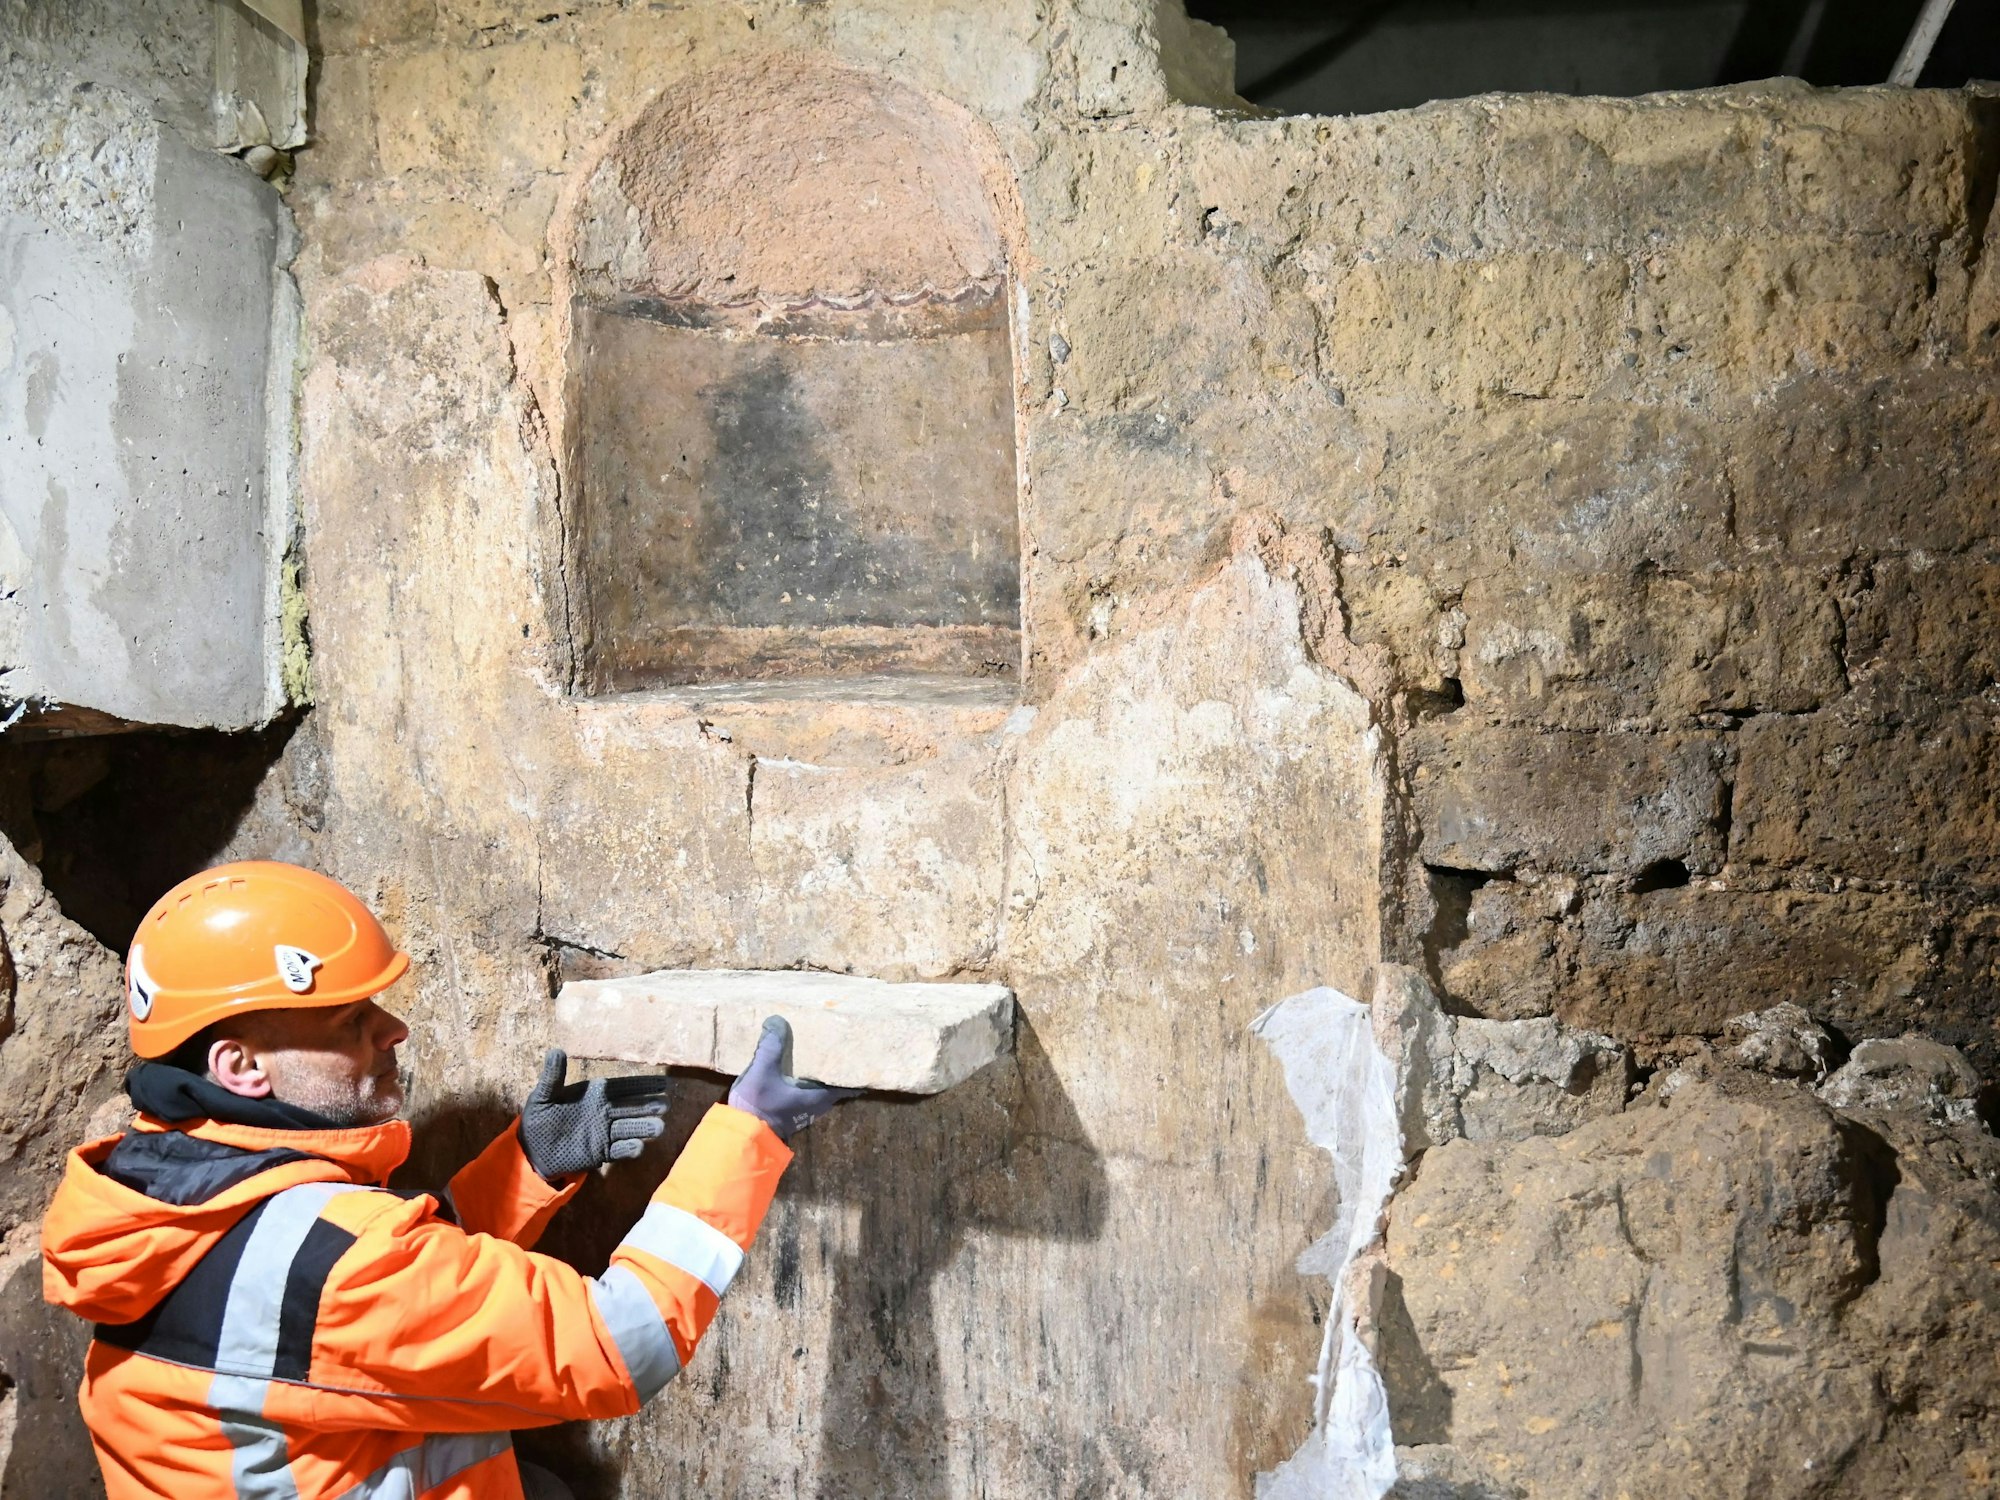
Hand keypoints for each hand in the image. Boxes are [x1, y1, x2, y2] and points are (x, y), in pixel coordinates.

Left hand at [518, 1048, 671, 1180]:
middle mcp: (604, 1112)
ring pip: (629, 1128)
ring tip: (659, 1127)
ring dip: (643, 1127)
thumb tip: (556, 1050)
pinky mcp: (601, 1153)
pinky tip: (638, 1147)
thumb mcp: (542, 1097)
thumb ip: (552, 1077)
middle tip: (665, 1105)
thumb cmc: (539, 1119)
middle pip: (631, 1107)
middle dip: (648, 1106)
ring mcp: (604, 1133)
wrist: (533, 1151)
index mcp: (594, 1095)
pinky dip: (629, 1149)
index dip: (642, 1085)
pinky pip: (619, 1150)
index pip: (622, 1088)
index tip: (662, 1083)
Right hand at [727, 1017, 861, 1140]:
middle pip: (834, 1085)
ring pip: (820, 1090)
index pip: (847, 1084)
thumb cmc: (759, 1105)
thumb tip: (778, 1020)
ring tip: (820, 1056)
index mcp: (818, 1096)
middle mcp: (816, 1106)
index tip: (861, 1057)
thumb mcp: (763, 1071)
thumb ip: (771, 1046)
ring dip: (821, 1076)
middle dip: (837, 1070)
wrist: (741, 1136)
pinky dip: (806, 1082)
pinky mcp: (790, 1113)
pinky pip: (805, 1093)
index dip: (855, 1072)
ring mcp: (803, 1111)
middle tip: (840, 1049)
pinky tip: (798, 1070)